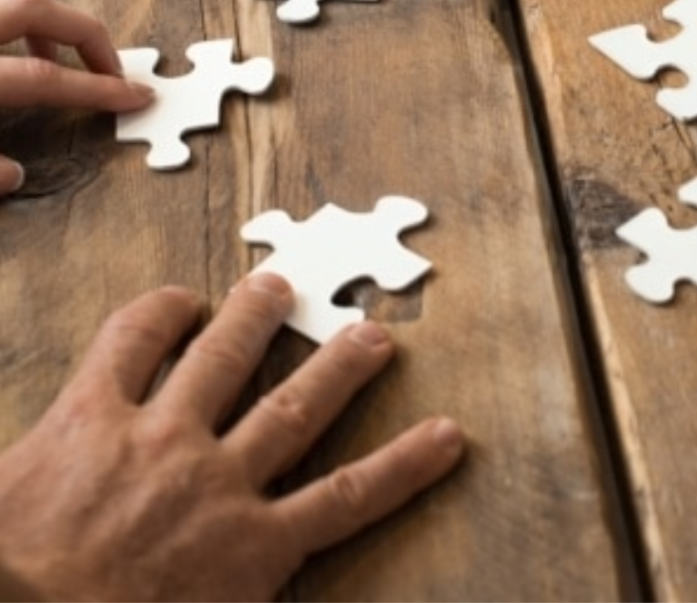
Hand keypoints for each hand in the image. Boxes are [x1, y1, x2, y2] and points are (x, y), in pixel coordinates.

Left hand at [0, 0, 151, 193]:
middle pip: (31, 7)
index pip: (46, 79)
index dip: (98, 88)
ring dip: (38, 18)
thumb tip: (14, 176)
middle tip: (108, 66)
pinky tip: (9, 44)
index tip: (138, 96)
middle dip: (82, 32)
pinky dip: (6, 14)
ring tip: (52, 50)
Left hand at [0, 273, 464, 600]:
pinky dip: (156, 315)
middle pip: (297, 409)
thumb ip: (248, 595)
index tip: (448, 433)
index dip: (405, 465)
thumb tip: (275, 588)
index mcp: (246, 551)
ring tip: (279, 285)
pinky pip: (130, 346)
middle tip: (373, 331)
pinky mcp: (89, 415)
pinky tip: (176, 300)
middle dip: (341, 367)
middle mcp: (216, 482)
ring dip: (255, 318)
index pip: (349, 499)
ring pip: (223, 360)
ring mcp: (156, 439)